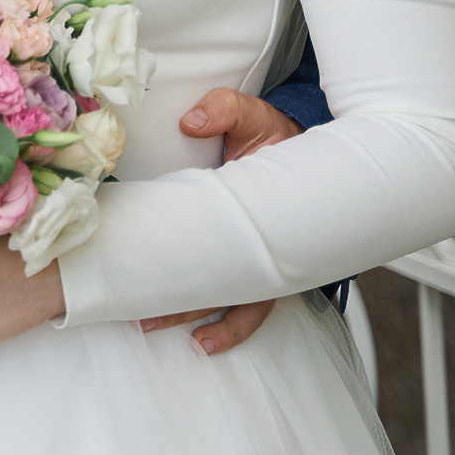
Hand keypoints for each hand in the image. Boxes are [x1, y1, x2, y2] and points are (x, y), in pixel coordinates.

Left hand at [137, 88, 306, 354]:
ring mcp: (264, 261)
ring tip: (150, 325)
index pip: (231, 233)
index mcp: (264, 207)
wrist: (312, 153)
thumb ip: (223, 110)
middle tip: (143, 315)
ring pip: (231, 300)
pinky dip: (229, 329)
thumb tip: (191, 121)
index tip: (160, 269)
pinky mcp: (258, 267)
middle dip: (184, 303)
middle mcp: (268, 245)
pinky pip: (248, 307)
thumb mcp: (253, 114)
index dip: (197, 252)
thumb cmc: (280, 137)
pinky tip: (203, 345)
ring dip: (192, 316)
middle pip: (225, 284)